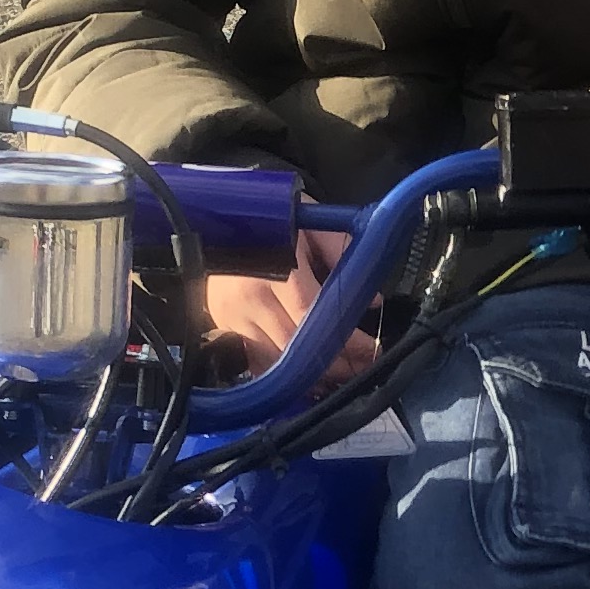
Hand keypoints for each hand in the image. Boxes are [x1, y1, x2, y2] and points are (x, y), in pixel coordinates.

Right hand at [200, 228, 374, 378]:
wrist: (217, 212)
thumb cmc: (269, 216)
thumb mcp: (310, 223)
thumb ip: (341, 256)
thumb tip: (372, 300)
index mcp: (276, 271)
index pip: (314, 318)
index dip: (344, 340)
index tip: (370, 349)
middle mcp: (251, 298)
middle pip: (295, 348)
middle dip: (333, 364)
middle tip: (362, 367)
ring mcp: (233, 314)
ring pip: (275, 361)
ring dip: (309, 374)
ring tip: (339, 375)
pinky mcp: (223, 322)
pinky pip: (255, 359)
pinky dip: (280, 371)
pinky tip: (303, 376)